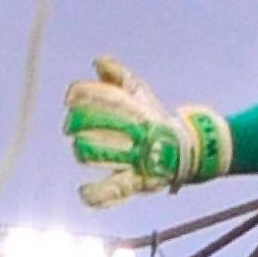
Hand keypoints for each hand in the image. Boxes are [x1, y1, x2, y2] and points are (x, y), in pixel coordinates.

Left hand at [64, 57, 233, 208]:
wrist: (187, 150)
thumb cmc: (154, 118)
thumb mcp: (141, 93)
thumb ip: (119, 75)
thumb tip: (98, 62)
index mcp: (139, 109)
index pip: (107, 97)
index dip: (82, 94)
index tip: (70, 98)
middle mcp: (139, 132)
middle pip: (99, 123)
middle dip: (78, 122)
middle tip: (70, 126)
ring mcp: (139, 158)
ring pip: (101, 154)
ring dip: (84, 150)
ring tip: (80, 149)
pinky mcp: (138, 183)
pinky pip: (115, 190)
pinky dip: (96, 194)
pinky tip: (83, 192)